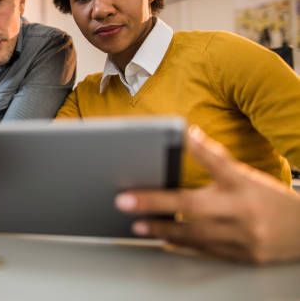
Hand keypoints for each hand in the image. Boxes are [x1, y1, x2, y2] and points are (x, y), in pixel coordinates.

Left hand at [115, 125, 299, 263]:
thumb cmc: (267, 199)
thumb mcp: (246, 175)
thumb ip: (218, 159)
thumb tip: (190, 136)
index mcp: (244, 183)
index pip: (218, 162)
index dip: (198, 148)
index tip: (176, 135)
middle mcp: (243, 209)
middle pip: (193, 205)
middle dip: (155, 203)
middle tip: (124, 201)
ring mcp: (244, 236)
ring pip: (195, 233)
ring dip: (162, 229)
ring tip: (137, 224)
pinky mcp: (243, 256)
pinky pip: (205, 250)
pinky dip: (181, 244)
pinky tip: (161, 239)